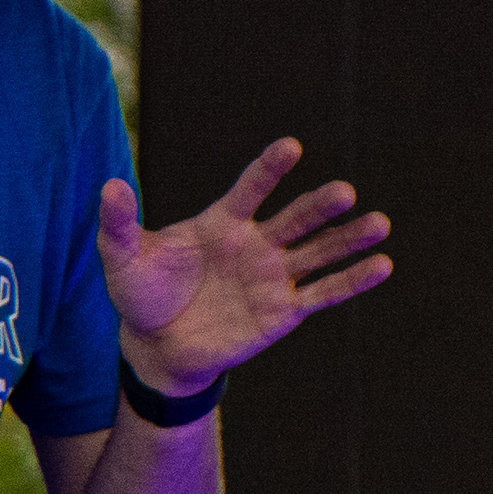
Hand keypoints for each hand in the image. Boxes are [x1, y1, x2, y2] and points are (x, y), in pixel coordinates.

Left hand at [94, 138, 392, 399]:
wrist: (155, 346)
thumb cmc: (142, 294)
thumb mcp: (123, 258)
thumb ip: (119, 223)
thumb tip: (109, 186)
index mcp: (222, 222)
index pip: (251, 189)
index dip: (269, 169)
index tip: (291, 147)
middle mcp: (256, 243)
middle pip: (295, 219)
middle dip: (319, 206)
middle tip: (345, 192)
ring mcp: (273, 276)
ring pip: (318, 252)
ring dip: (349, 238)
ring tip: (380, 222)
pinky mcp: (284, 310)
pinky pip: (323, 293)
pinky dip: (352, 281)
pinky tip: (383, 265)